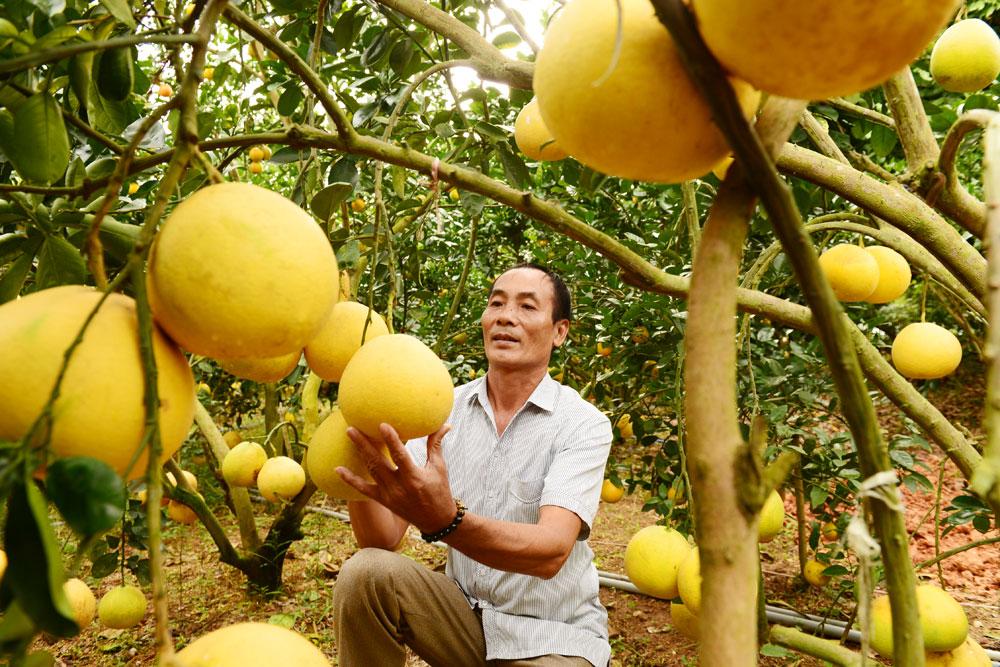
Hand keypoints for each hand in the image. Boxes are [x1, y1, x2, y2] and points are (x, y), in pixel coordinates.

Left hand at [336, 422, 457, 533]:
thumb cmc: (440, 491)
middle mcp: (399, 487)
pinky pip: (363, 490)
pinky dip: (350, 480)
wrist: (435, 520)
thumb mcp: (439, 468)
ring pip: (370, 471)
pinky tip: (337, 469)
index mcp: (414, 478)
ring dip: (359, 453)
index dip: (391, 440)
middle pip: (377, 463)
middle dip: (363, 445)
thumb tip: (444, 424)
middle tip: (351, 428)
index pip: (400, 456)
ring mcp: (389, 495)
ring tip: (350, 434)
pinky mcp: (383, 501)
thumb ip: (436, 445)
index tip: (382, 425)